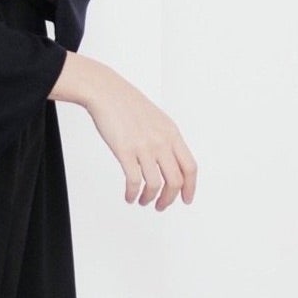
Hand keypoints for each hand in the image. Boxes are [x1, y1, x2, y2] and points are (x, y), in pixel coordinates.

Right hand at [50, 54, 196, 208]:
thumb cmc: (128, 105)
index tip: (186, 199)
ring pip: (155, 184)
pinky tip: (129, 196)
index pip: (190, 167)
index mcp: (172, 134)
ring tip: (143, 201)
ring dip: (150, 198)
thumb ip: (166, 140)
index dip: (190, 187)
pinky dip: (132, 193)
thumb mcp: (157, 120)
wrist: (106, 92)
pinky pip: (134, 181)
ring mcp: (144, 146)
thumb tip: (170, 163)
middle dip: (169, 198)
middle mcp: (161, 141)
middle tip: (161, 206)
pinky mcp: (125, 151)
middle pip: (175, 180)